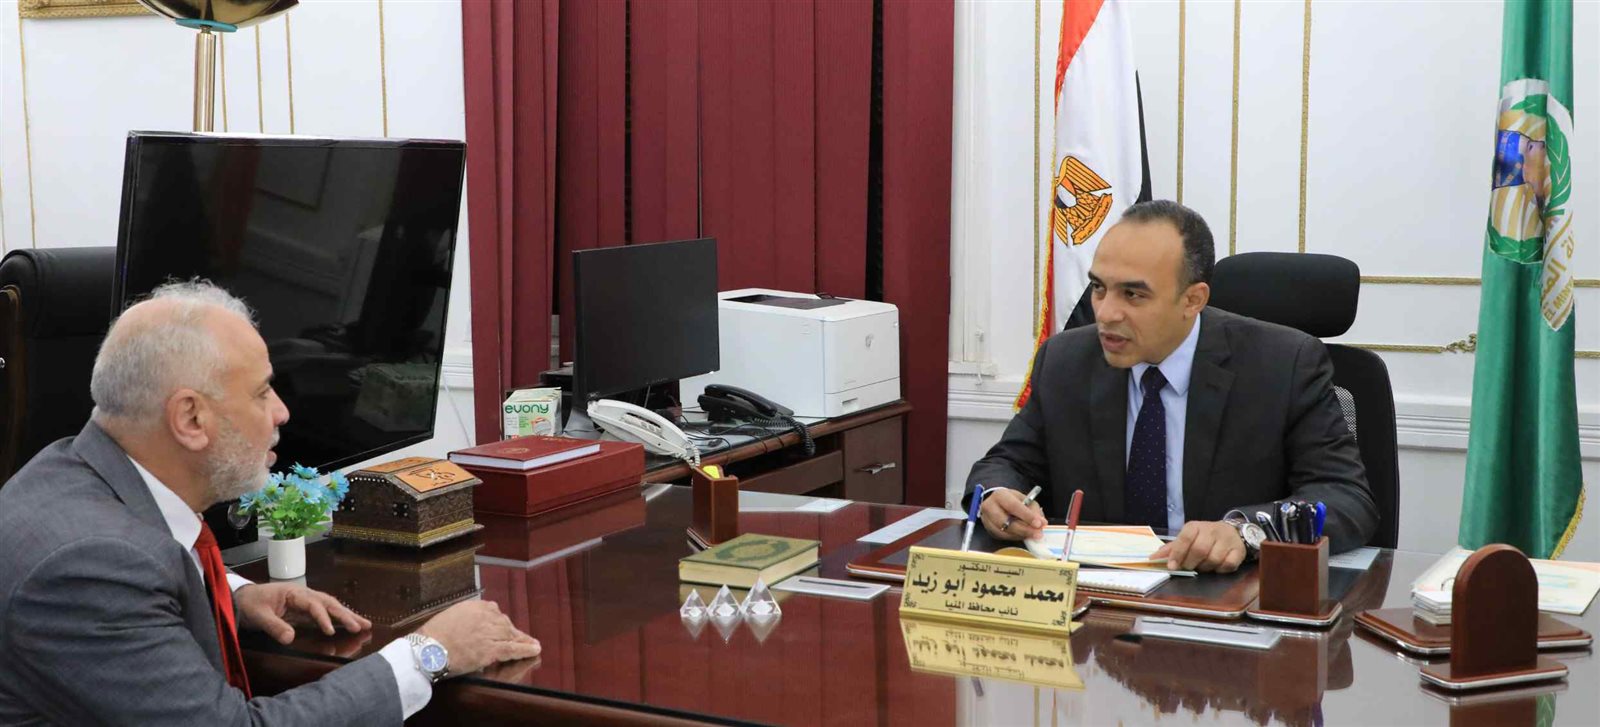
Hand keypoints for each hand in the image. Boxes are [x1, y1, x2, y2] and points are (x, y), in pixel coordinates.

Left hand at [234, 583, 371, 644]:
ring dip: (347, 615)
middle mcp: (304, 594)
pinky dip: (338, 617)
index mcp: (294, 593)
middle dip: (346, 614)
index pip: (313, 604)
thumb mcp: (258, 616)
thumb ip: (273, 626)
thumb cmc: (250, 604)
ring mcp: (305, 601)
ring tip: (364, 624)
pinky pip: (325, 612)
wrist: (241, 598)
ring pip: (330, 606)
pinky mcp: (304, 609)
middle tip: (362, 626)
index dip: (323, 618)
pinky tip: (348, 623)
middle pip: (329, 603)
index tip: (330, 631)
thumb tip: (290, 638)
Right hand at [416, 600, 540, 676]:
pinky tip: (535, 650)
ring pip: (511, 636)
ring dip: (523, 641)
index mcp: (476, 606)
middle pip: (505, 624)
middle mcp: (487, 616)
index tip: (505, 627)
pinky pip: (513, 649)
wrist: (428, 649)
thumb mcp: (451, 615)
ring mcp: (490, 632)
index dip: (500, 623)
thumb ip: (466, 616)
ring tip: (533, 645)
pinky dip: (525, 649)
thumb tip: (473, 623)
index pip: (495, 612)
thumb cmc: (433, 635)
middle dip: (512, 633)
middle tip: (520, 639)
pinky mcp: (491, 649)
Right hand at [979, 488, 1046, 540]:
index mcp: (1000, 495)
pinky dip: (1015, 537)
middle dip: (1024, 529)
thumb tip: (1042, 523)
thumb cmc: (1013, 501)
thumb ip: (1034, 510)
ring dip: (1020, 535)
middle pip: (1005, 522)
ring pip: (1004, 532)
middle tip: (1038, 534)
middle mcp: (990, 507)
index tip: (1039, 524)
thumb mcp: (1025, 500)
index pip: (1013, 506)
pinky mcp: (989, 530)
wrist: (997, 503)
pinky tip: (1023, 535)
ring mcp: (987, 519)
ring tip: (1033, 535)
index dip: (1027, 516)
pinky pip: (1003, 537)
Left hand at [1150, 521, 1245, 572]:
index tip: (1172, 566)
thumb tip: (1152, 559)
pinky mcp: (1238, 551)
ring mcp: (1226, 540)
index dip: (1177, 553)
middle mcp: (1212, 530)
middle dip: (1191, 563)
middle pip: (1199, 550)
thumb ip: (1171, 549)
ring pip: (1213, 559)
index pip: (1185, 538)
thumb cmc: (1204, 537)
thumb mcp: (1187, 538)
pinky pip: (1227, 565)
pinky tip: (1216, 567)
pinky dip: (1220, 570)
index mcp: (1195, 526)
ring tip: (1203, 566)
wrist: (1232, 532)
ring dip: (1205, 568)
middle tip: (1189, 567)